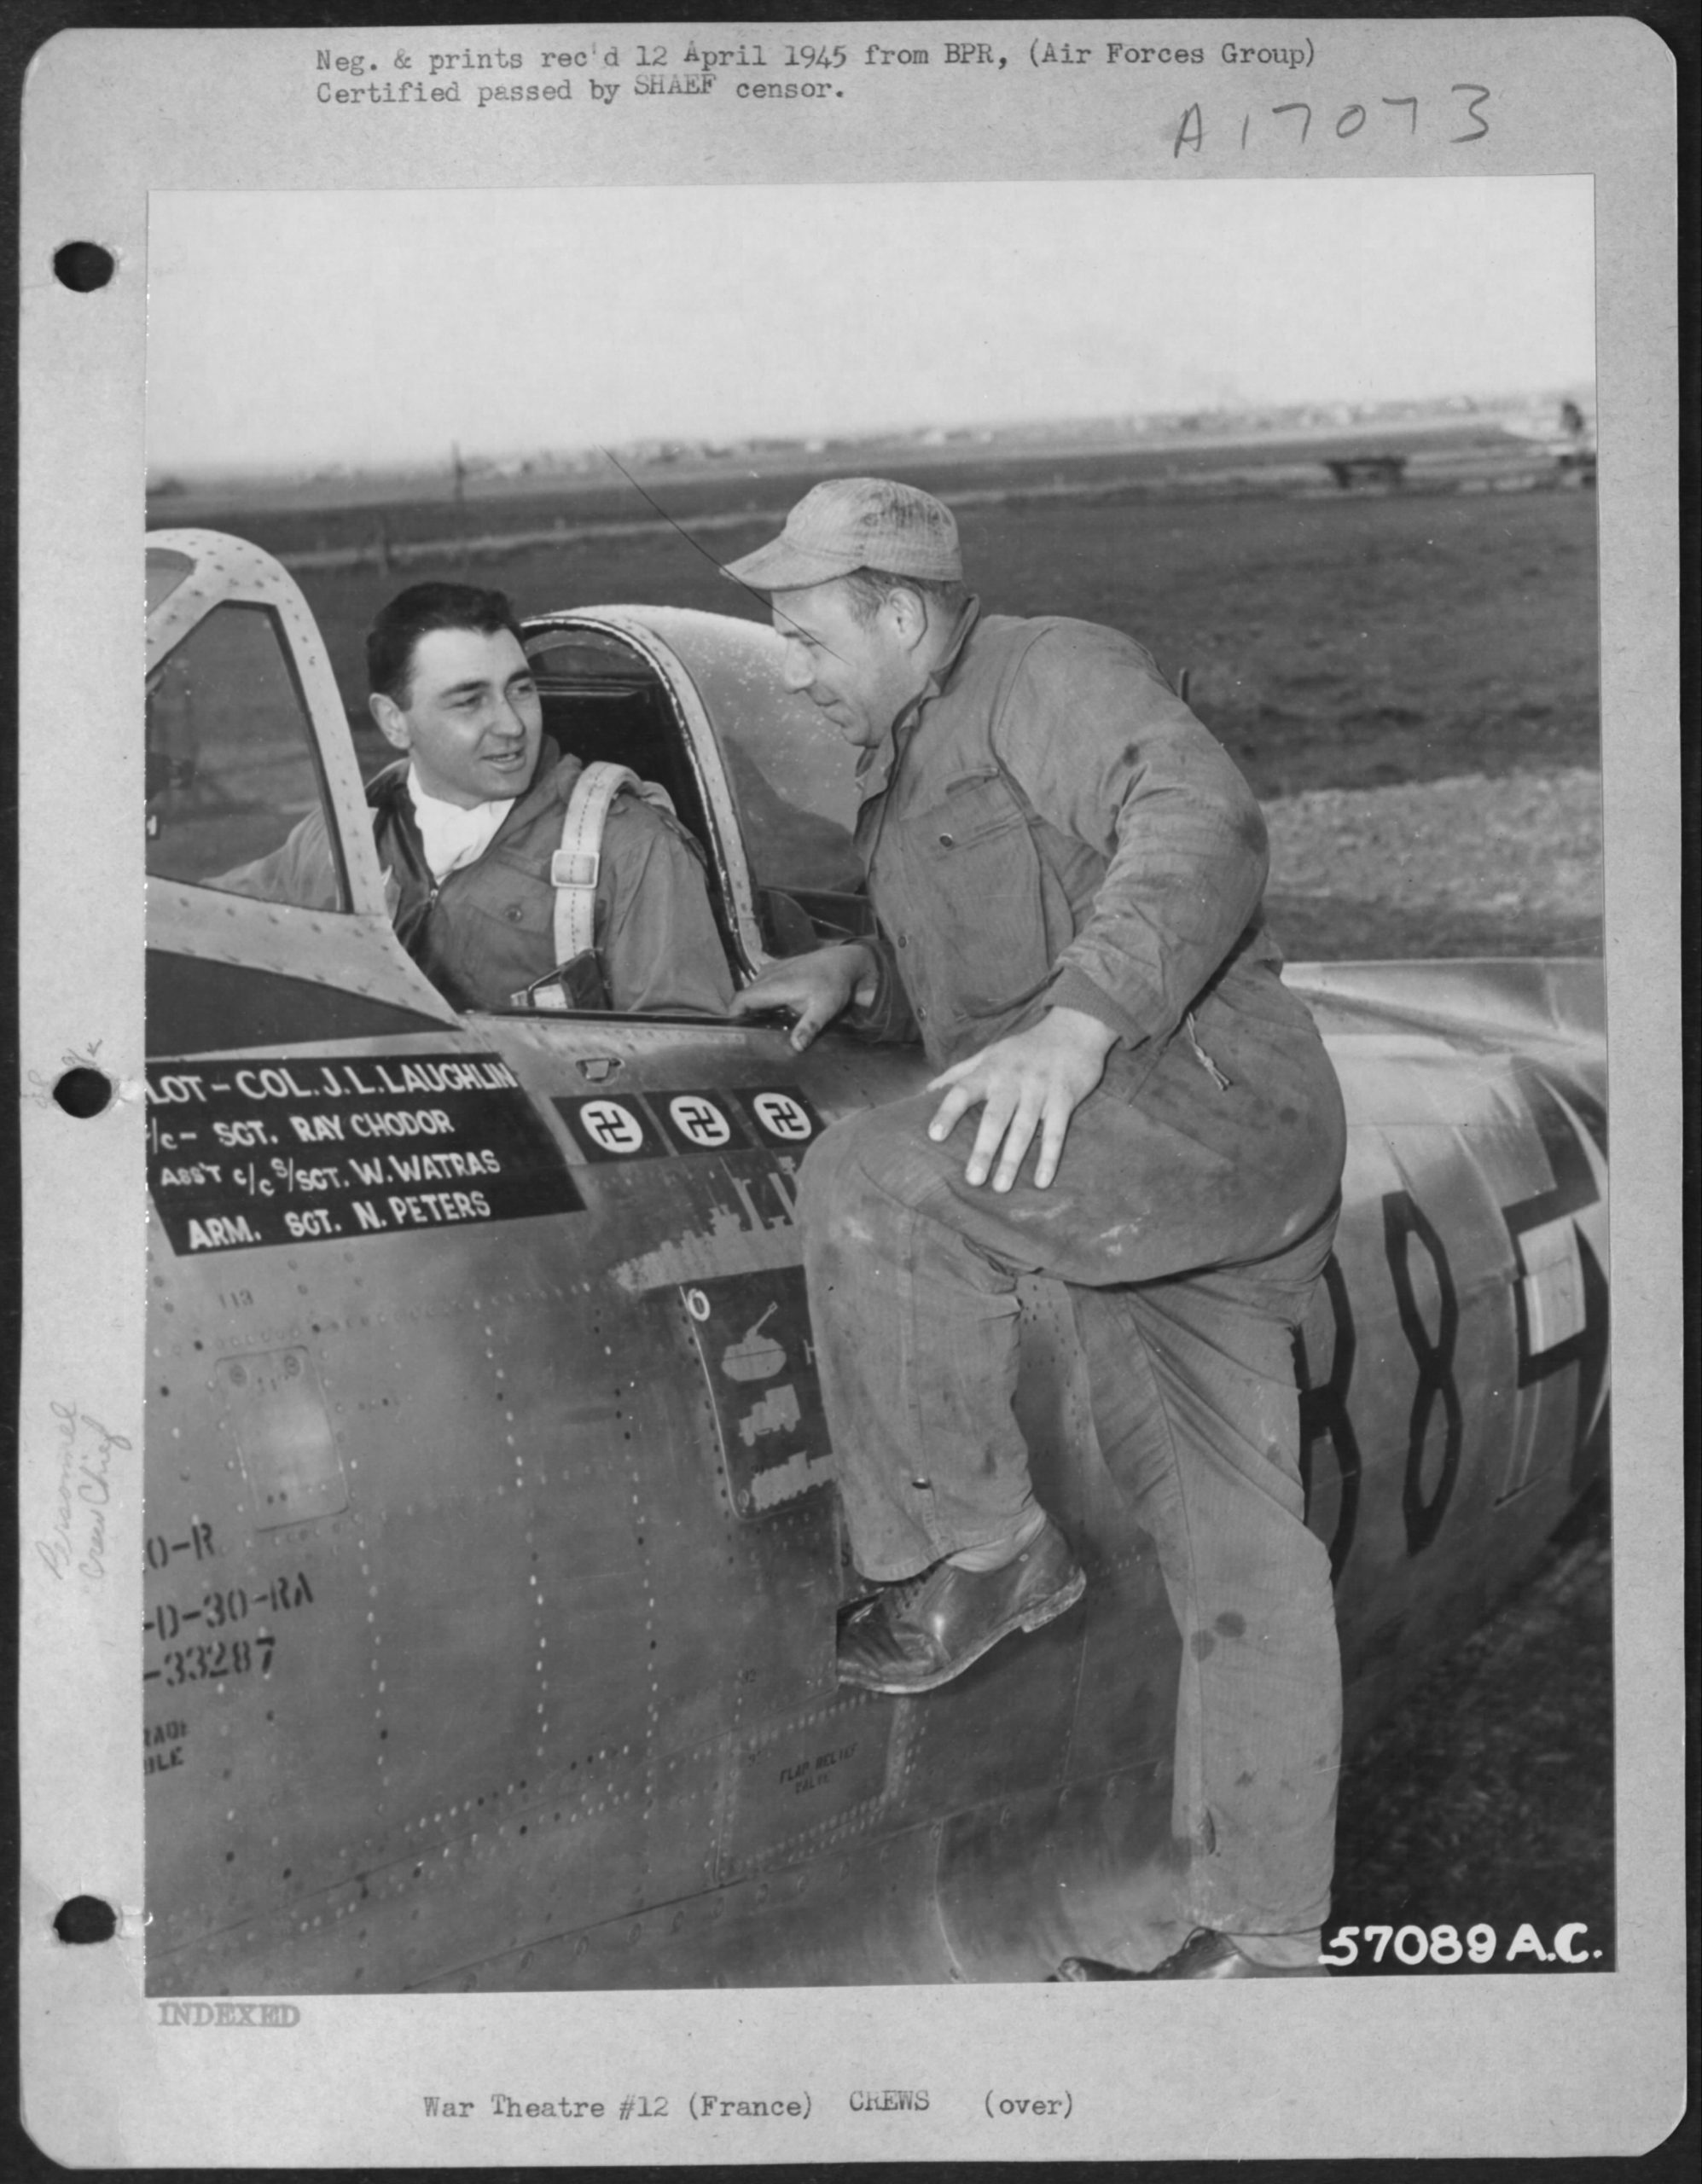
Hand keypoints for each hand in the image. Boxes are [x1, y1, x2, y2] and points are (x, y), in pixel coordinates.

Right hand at [731, 943, 876, 1050]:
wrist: (842, 961)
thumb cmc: (834, 985)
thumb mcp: (825, 1008)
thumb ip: (809, 1027)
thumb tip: (797, 1047)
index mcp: (775, 986)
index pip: (742, 999)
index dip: (733, 1015)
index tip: (734, 1032)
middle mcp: (768, 975)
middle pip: (745, 997)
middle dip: (743, 1014)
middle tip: (749, 1036)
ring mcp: (771, 969)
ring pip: (752, 990)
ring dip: (752, 1006)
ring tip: (759, 1026)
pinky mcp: (776, 967)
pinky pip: (760, 984)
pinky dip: (760, 997)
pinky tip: (771, 1010)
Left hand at [927, 1006, 1115, 1189]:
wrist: (1074, 1031)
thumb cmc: (1024, 1049)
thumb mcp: (990, 1053)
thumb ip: (959, 1073)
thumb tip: (924, 1093)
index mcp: (990, 1070)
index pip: (963, 1091)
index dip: (948, 1112)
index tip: (934, 1136)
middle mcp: (1013, 1080)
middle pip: (996, 1118)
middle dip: (984, 1149)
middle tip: (972, 1179)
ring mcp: (1040, 1090)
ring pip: (1024, 1129)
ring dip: (1012, 1160)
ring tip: (1001, 1188)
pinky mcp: (1064, 1099)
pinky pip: (1056, 1133)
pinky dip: (1049, 1158)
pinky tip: (1041, 1182)